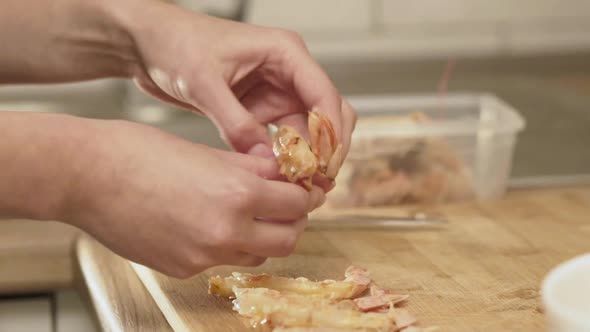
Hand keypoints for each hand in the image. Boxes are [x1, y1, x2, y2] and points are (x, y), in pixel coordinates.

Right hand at [63, 120, 323, 277]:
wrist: (85, 176)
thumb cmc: (138, 151)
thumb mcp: (206, 151)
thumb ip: (250, 169)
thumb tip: (279, 175)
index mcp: (237, 196)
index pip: (297, 206)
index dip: (304, 195)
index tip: (303, 190)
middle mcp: (225, 233)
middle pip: (287, 240)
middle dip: (292, 222)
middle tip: (285, 205)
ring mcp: (202, 256)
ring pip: (256, 254)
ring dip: (262, 236)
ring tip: (247, 213)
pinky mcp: (181, 268)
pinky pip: (219, 260)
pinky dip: (224, 244)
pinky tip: (207, 222)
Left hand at [127, 1, 356, 161]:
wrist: (148, 44)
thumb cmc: (174, 44)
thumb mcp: (203, 83)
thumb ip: (235, 122)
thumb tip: (263, 161)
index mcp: (284, 53)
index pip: (324, 94)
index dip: (331, 131)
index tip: (326, 164)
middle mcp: (287, 72)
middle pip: (326, 112)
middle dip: (327, 147)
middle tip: (318, 181)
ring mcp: (276, 92)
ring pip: (308, 130)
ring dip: (307, 157)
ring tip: (301, 187)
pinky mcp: (261, 110)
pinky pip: (284, 138)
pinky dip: (286, 158)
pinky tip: (279, 178)